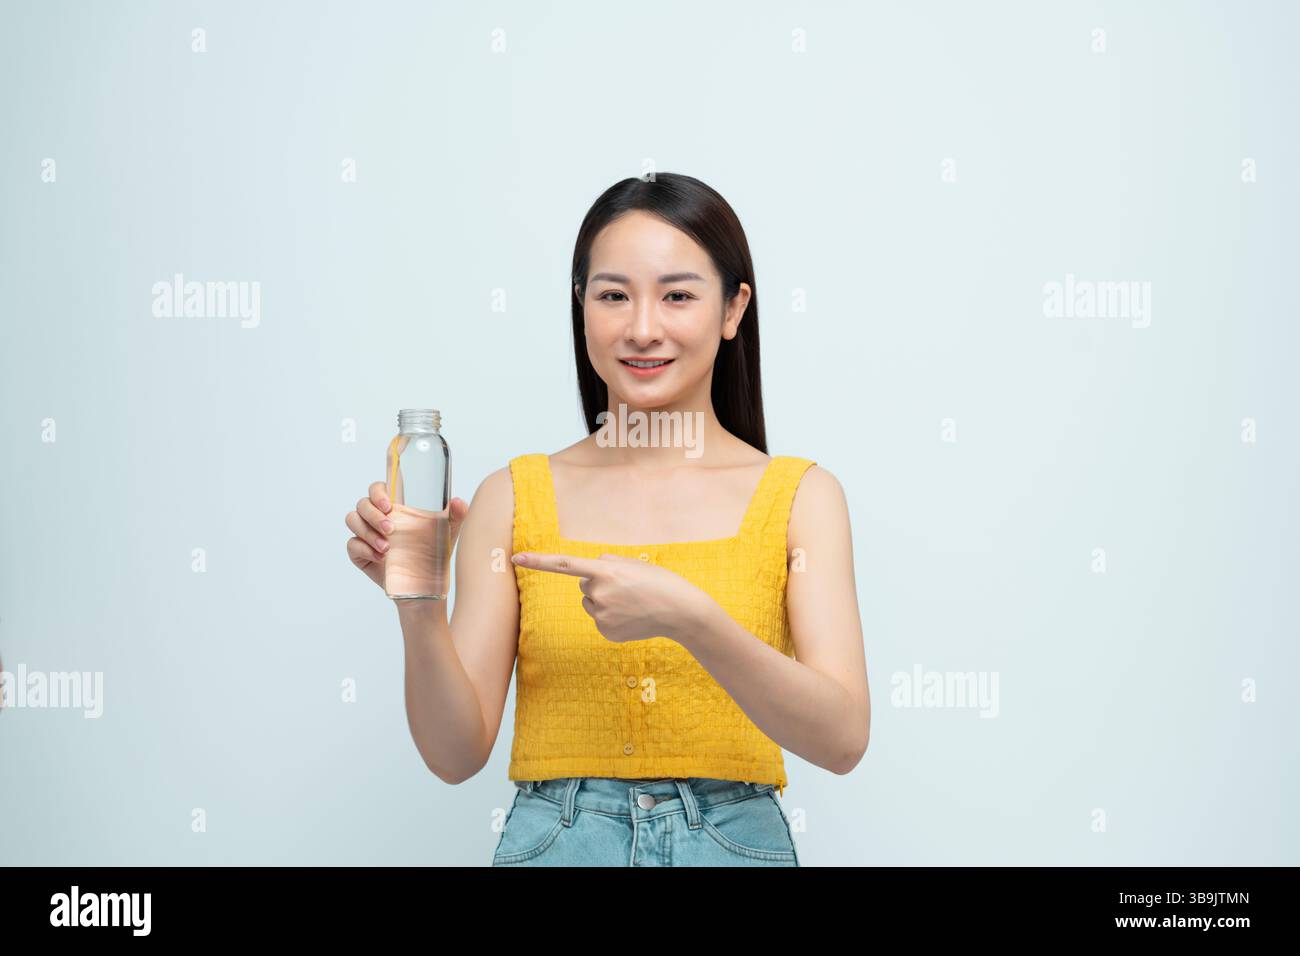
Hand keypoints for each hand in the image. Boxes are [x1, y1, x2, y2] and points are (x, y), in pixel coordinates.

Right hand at [346, 481, 468, 589]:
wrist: (424, 585)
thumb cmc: (434, 553)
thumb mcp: (448, 533)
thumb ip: (456, 515)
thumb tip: (459, 502)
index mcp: (395, 506)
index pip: (378, 489)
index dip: (378, 492)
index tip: (388, 505)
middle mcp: (376, 517)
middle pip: (362, 503)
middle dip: (374, 515)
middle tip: (391, 529)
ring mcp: (366, 534)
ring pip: (353, 520)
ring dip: (368, 532)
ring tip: (387, 547)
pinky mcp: (359, 553)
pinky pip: (352, 545)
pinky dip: (364, 549)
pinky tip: (381, 557)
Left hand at [511, 551, 710, 643]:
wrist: (680, 611)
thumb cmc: (658, 582)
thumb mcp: (633, 563)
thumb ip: (606, 562)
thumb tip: (588, 571)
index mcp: (605, 572)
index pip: (564, 565)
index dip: (538, 561)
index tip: (515, 557)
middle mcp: (599, 594)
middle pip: (583, 585)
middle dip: (599, 583)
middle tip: (626, 587)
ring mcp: (602, 616)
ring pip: (590, 603)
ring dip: (604, 600)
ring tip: (631, 602)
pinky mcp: (606, 632)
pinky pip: (599, 619)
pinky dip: (612, 617)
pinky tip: (631, 616)